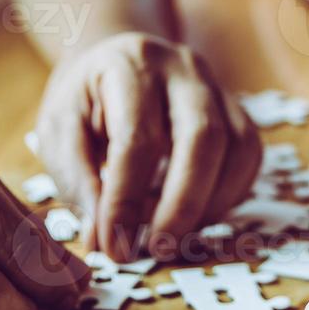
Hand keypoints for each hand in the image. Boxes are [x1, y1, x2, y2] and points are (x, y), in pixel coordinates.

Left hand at [34, 32, 261, 260]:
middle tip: (157, 248)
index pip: (137, 140)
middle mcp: (184, 68)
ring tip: (171, 235)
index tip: (114, 246)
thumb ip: (79, 181)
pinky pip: (248, 159)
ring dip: (208, 206)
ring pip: (237, 150)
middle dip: (182, 205)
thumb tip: (105, 238)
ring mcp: (218, 88)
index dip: (127, 201)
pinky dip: (225, 197)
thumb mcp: (59, 132)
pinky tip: (193, 215)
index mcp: (132, 65)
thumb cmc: (85, 101)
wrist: (115, 60)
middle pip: (204, 139)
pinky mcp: (238, 112)